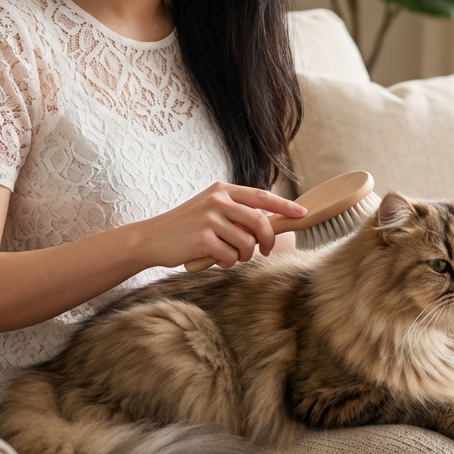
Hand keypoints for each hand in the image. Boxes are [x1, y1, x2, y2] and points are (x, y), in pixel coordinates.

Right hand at [136, 183, 306, 269]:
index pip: (261, 196)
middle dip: (268, 241)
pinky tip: (214, 260)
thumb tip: (270, 225)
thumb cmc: (186, 227)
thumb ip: (236, 212)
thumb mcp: (210, 209)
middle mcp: (217, 200)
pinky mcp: (202, 239)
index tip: (302, 213)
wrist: (151, 238)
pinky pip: (230, 256)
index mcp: (222, 190)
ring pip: (247, 243)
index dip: (284, 206)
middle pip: (260, 222)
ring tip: (229, 255)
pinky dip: (226, 263)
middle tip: (266, 250)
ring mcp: (209, 218)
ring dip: (243, 255)